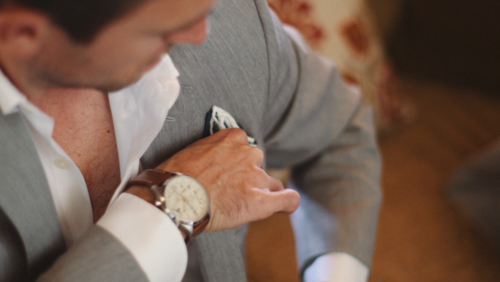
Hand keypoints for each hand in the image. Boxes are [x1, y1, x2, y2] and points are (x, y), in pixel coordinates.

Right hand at [156, 128, 299, 231]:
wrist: (174, 197)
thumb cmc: (176, 175)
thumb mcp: (194, 151)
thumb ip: (213, 153)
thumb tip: (213, 167)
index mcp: (233, 138)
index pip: (245, 148)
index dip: (238, 163)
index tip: (228, 173)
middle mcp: (249, 154)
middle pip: (258, 166)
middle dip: (249, 177)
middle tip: (229, 191)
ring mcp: (256, 177)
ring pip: (271, 184)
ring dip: (261, 192)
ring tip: (242, 205)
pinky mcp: (261, 200)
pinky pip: (288, 199)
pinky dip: (289, 203)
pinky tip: (286, 207)